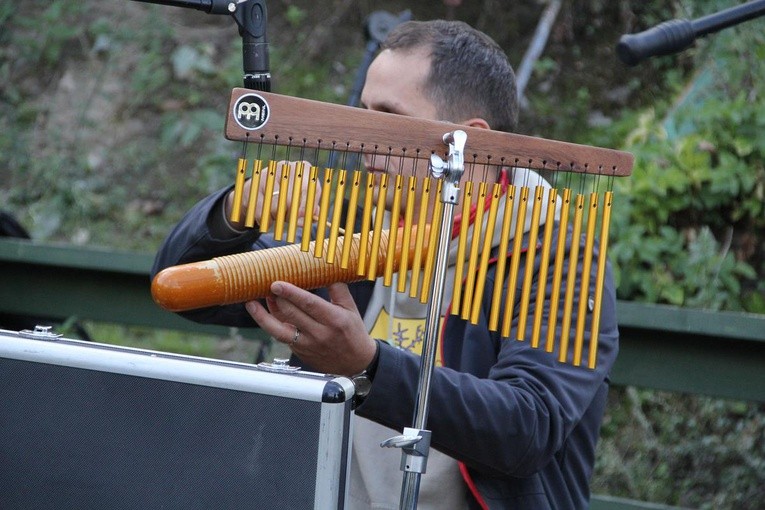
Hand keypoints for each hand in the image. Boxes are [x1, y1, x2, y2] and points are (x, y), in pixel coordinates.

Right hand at [225, 160, 320, 229]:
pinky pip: (261, 209)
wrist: (263, 189)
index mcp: (302, 169)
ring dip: (278, 218)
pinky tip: (267, 219)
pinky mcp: (254, 184)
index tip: (301, 218)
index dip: (305, 205)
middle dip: (291, 215)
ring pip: (275, 206)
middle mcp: (286, 168)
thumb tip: (312, 219)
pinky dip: (265, 219)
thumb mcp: (303, 200)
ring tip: (278, 217)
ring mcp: (268, 174)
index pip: (307, 188)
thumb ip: (310, 210)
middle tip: (290, 219)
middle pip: (290, 198)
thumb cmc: (290, 195)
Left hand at [245, 282, 376, 375]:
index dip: (291, 293)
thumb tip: (326, 267)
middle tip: (264, 285)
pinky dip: (272, 324)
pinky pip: (282, 337)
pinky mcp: (300, 353)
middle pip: (291, 315)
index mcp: (334, 320)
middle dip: (276, 299)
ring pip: (280, 331)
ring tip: (251, 303)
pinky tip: (264, 312)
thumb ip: (338, 288)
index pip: (309, 304)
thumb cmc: (353, 333)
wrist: (356, 363)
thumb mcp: (351, 309)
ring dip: (263, 316)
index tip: (277, 284)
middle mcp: (320, 334)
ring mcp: (308, 345)